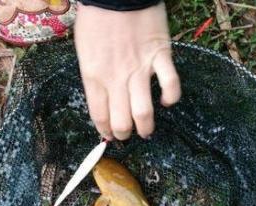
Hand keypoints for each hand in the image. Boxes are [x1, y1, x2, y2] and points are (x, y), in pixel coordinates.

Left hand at [74, 2, 180, 139]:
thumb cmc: (96, 20)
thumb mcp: (84, 52)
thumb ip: (93, 77)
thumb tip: (101, 99)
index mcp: (94, 76)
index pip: (99, 115)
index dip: (105, 130)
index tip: (109, 135)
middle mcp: (116, 78)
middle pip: (121, 120)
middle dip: (123, 134)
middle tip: (126, 135)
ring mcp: (140, 68)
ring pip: (144, 112)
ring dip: (146, 127)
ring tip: (146, 131)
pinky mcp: (160, 56)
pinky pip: (170, 85)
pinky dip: (171, 98)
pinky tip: (166, 101)